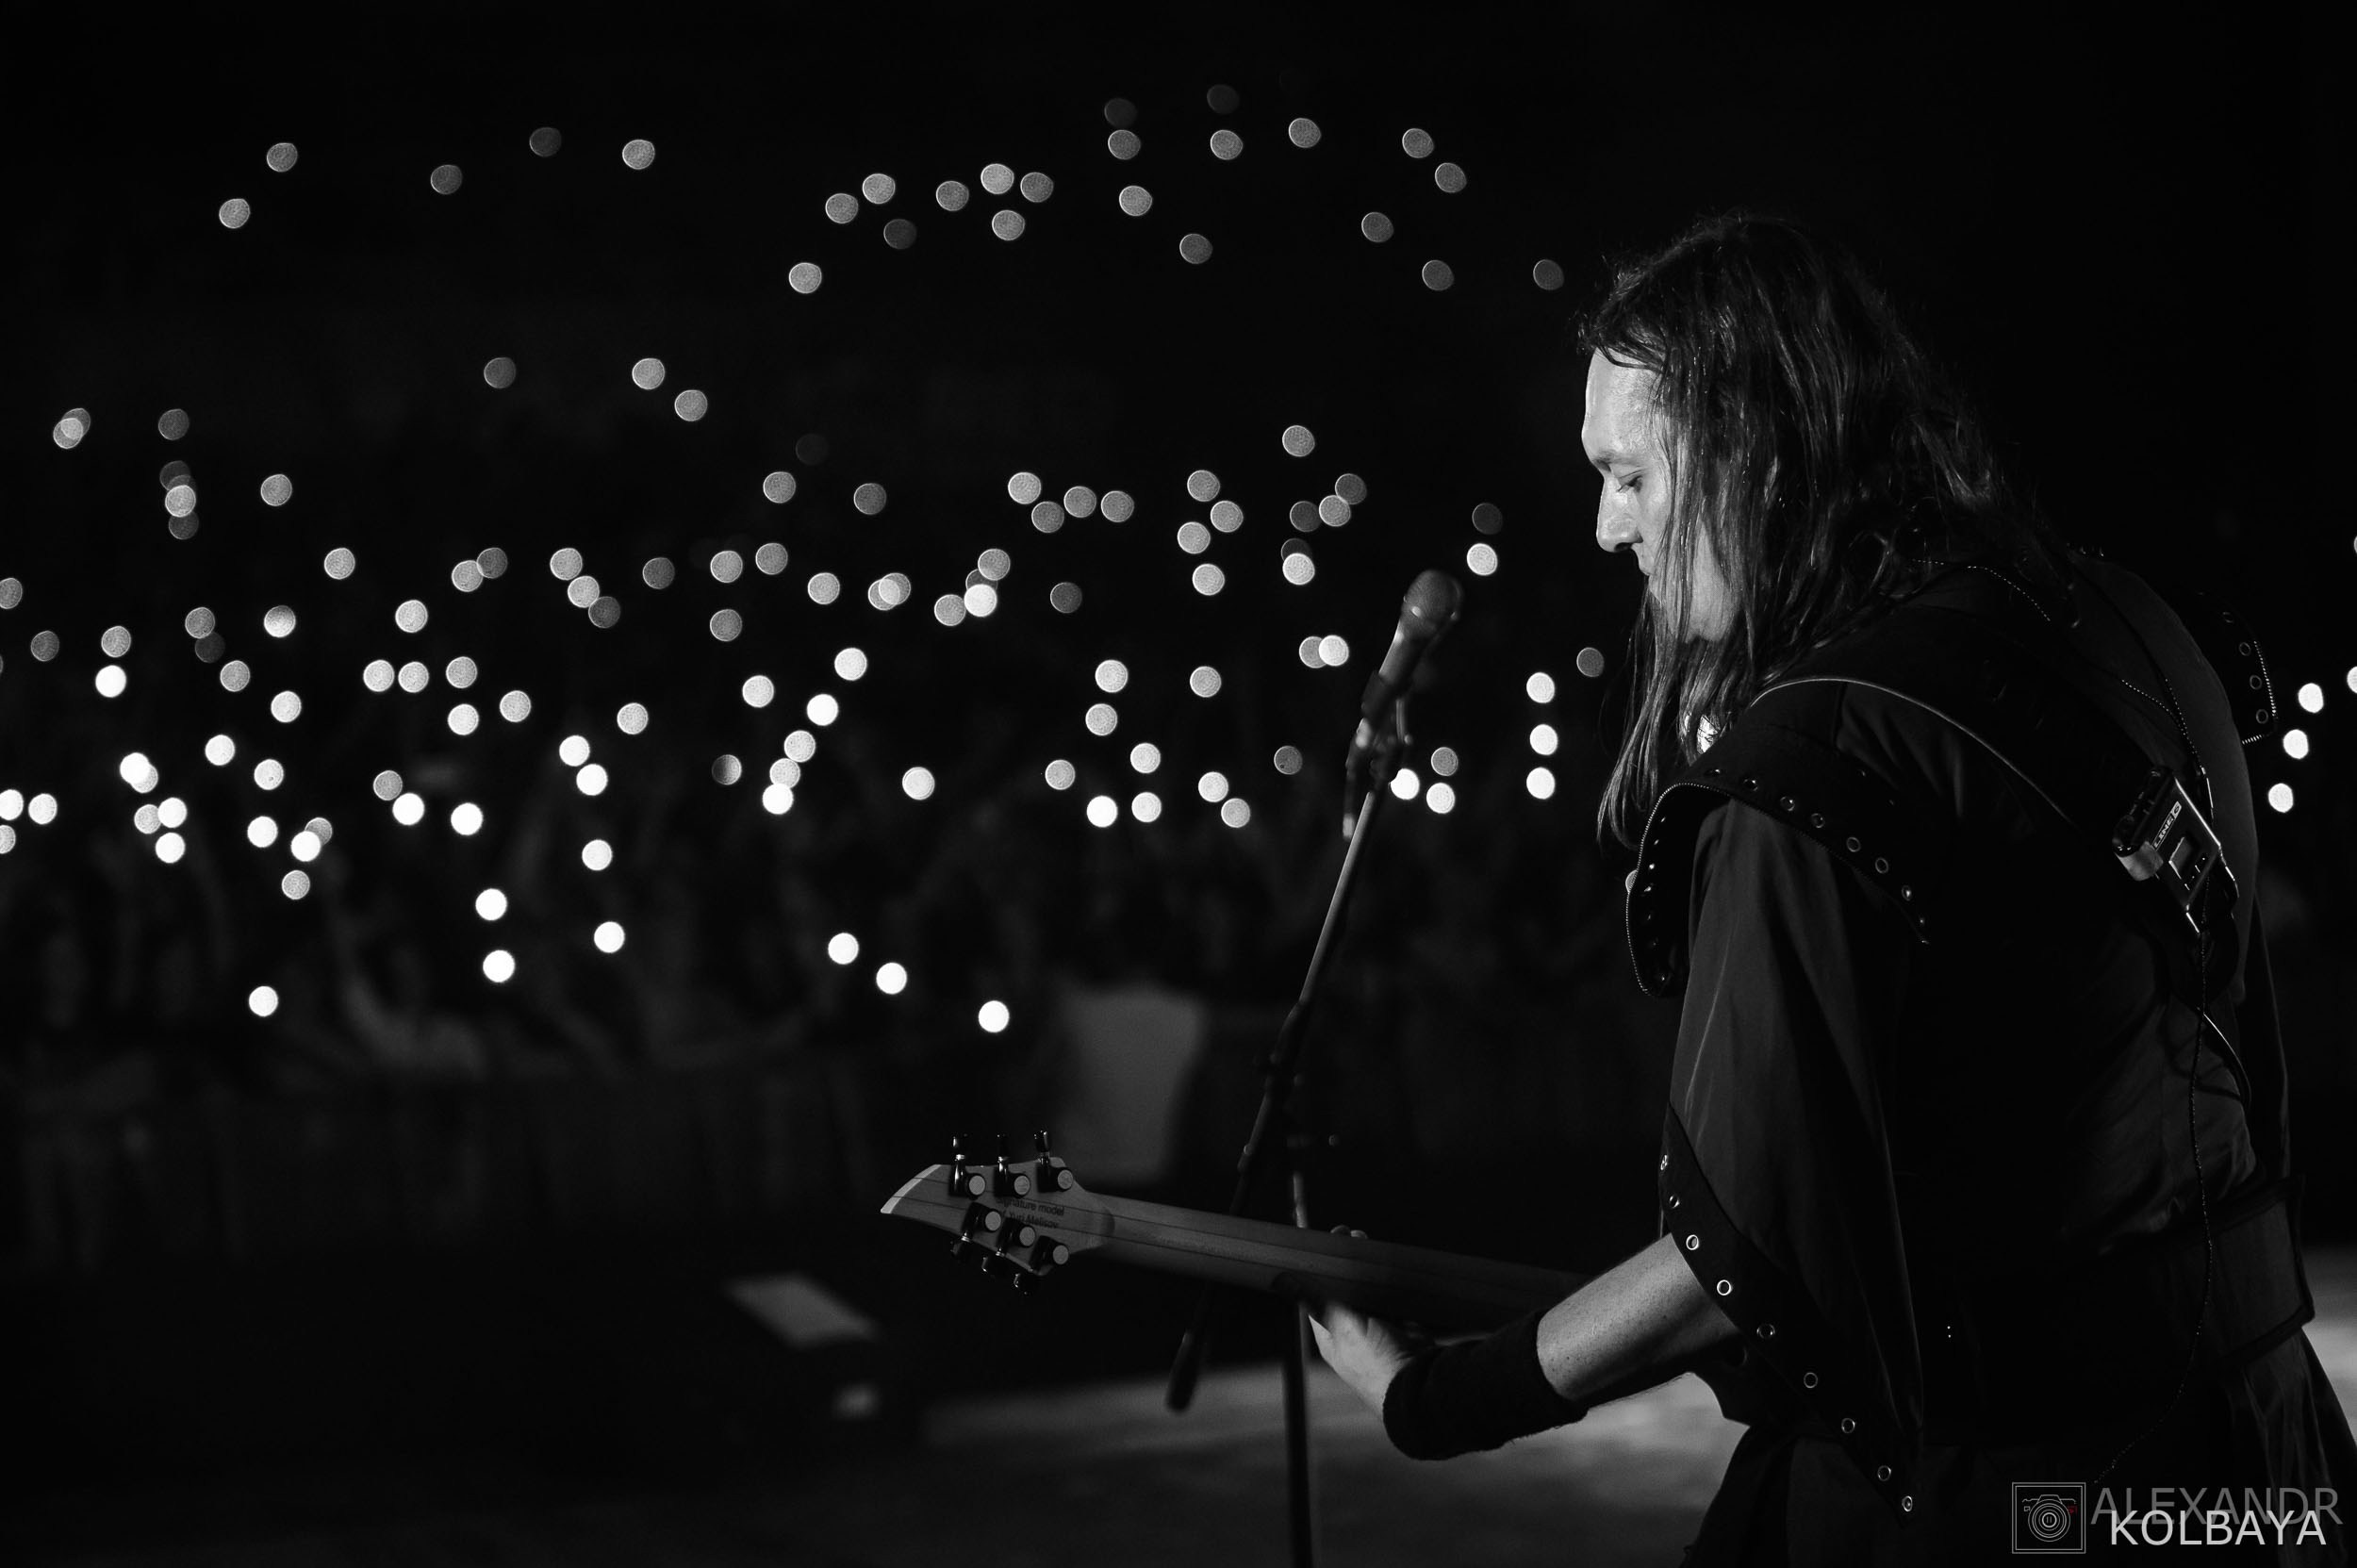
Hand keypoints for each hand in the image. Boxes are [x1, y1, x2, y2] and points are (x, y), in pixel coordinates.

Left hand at [1298, 1227, 1432, 1417]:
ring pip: (1371, 1295)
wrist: (1418, 1385)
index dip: (1321, 1268)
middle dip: (1347, 1264)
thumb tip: (1282, 1281)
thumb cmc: (1376, 1362)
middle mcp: (1354, 1336)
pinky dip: (1392, 1287)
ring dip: (1370, 1271)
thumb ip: (1315, 1299)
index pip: (1319, 1295)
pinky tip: (1391, 1269)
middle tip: (1351, 1237)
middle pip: (1346, 1292)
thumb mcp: (1341, 1325)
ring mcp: (1380, 1334)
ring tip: (1369, 1245)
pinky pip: (1395, 1303)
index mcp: (1332, 1337)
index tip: (1326, 1242)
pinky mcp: (1404, 1332)